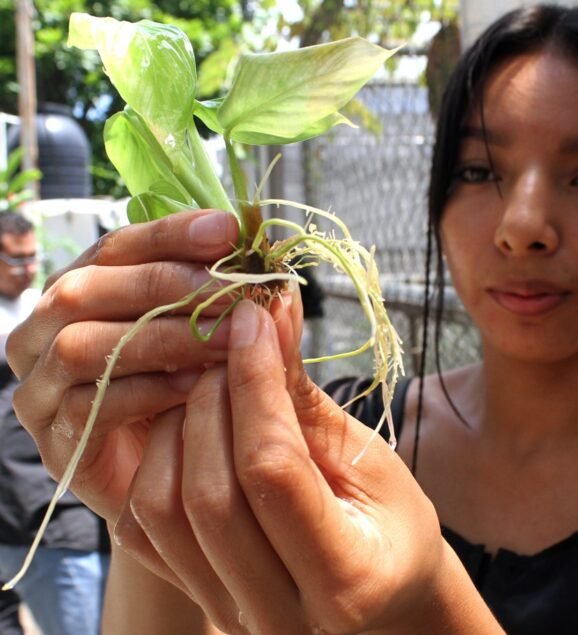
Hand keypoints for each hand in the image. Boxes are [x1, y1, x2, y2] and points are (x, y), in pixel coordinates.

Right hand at [6, 210, 240, 522]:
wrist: (177, 483)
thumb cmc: (198, 399)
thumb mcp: (229, 348)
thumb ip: (248, 319)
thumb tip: (283, 288)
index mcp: (85, 293)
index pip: (116, 247)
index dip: (169, 234)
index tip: (228, 230)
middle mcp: (47, 333)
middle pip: (85, 288)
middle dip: (165, 284)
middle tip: (231, 290)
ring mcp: (43, 388)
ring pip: (81, 345)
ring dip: (160, 338)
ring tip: (226, 341)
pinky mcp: (56, 442)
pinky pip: (89, 406)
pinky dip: (147, 392)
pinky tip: (197, 388)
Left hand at [113, 293, 449, 634]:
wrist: (383, 595)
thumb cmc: (394, 526)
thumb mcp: (370, 462)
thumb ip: (307, 398)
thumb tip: (270, 312)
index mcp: (345, 579)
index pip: (272, 470)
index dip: (255, 386)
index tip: (253, 322)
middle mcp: (277, 614)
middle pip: (206, 495)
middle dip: (211, 400)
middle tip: (229, 346)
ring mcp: (227, 611)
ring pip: (160, 511)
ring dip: (176, 428)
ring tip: (209, 385)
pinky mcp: (193, 595)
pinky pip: (144, 527)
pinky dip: (159, 460)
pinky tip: (190, 426)